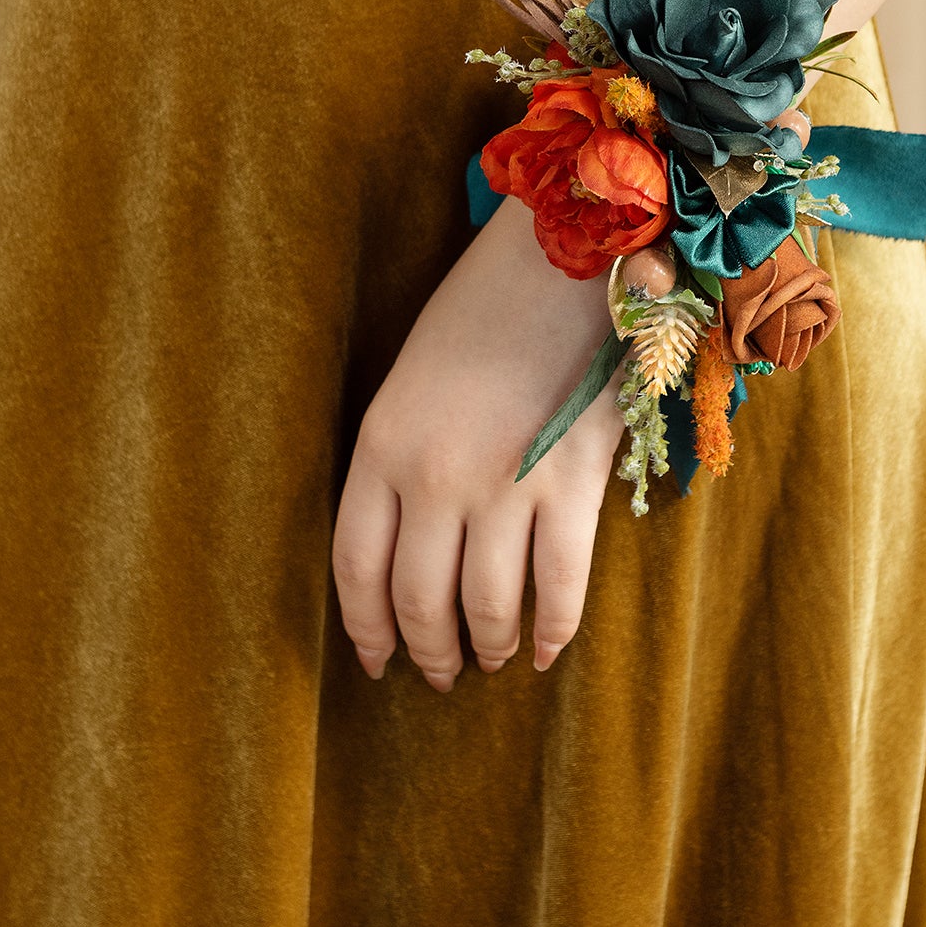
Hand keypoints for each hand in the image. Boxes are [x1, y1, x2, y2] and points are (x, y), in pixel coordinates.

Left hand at [331, 195, 624, 690]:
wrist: (563, 254)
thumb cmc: (488, 305)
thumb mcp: (415, 376)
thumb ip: (405, 456)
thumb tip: (419, 539)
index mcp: (381, 444)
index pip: (355, 566)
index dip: (365, 626)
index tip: (378, 658)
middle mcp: (432, 477)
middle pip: (418, 598)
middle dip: (429, 649)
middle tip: (441, 673)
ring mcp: (502, 486)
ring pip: (485, 607)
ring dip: (487, 646)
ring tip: (493, 660)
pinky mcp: (570, 486)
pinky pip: (558, 587)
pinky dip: (554, 631)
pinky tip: (548, 649)